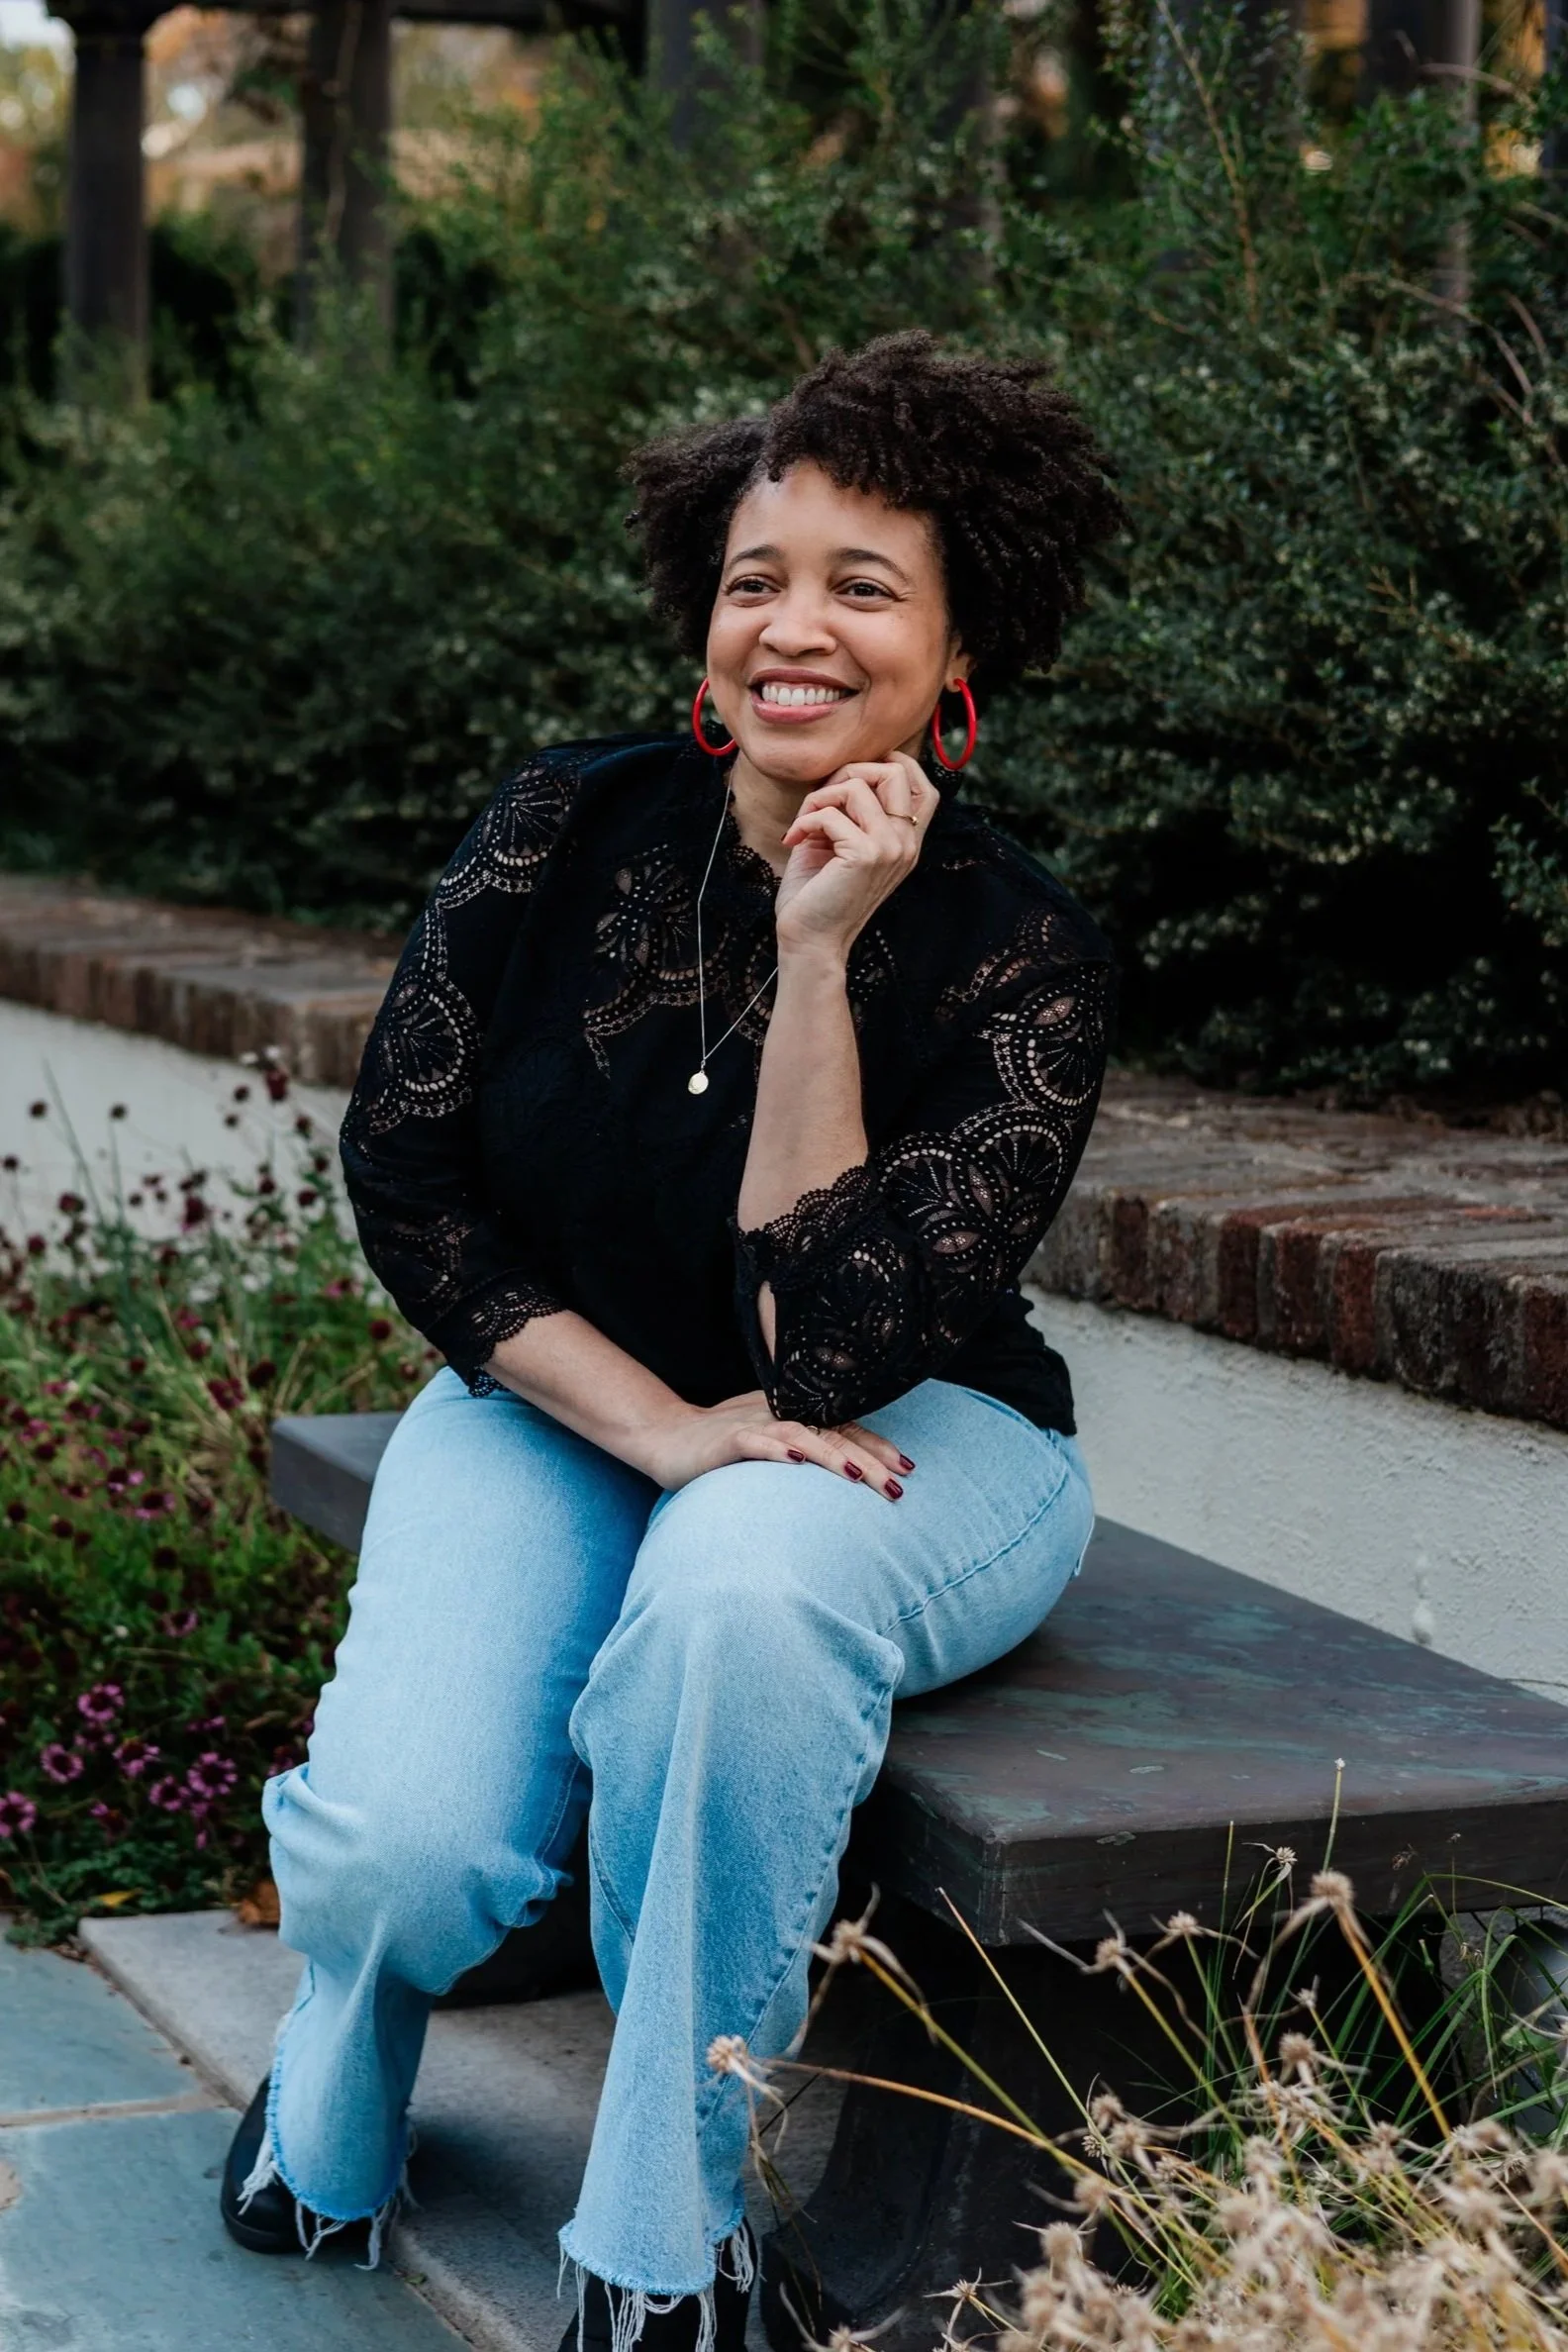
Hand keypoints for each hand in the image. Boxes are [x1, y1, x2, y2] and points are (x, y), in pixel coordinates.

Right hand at [643, 1390, 915, 1500]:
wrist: (666, 1437)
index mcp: (795, 1416)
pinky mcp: (728, 1440)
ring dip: (832, 1455)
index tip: (908, 1469)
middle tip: (898, 1486)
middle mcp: (781, 1416)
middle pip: (834, 1434)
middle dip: (870, 1459)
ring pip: (802, 1436)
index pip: (846, 1428)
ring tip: (858, 1475)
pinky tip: (796, 1461)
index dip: (878, 1446)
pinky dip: (776, 1450)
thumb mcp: (770, 1444)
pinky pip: (755, 1442)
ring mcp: (755, 1425)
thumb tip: (848, 1469)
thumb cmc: (722, 1445)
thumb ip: (804, 1450)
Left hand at [773, 752, 937, 962]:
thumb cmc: (818, 893)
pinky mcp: (866, 855)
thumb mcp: (843, 842)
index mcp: (906, 842)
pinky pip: (830, 813)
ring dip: (819, 797)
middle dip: (848, 773)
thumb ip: (854, 809)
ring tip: (803, 823)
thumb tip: (846, 769)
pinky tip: (793, 840)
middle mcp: (907, 844)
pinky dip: (804, 820)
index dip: (890, 765)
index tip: (849, 780)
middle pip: (895, 771)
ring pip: (857, 785)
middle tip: (820, 801)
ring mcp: (891, 848)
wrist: (810, 941)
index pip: (924, 786)